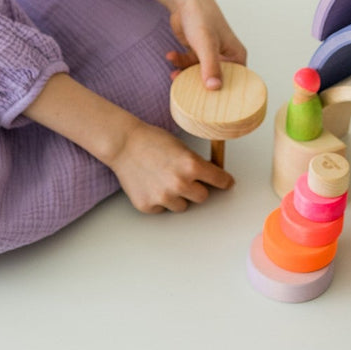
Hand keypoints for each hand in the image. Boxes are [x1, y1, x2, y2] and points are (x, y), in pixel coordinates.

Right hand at [107, 118, 233, 212]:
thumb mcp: (181, 147)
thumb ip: (196, 163)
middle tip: (185, 178)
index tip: (227, 183)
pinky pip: (163, 209)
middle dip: (197, 188)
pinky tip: (151, 184)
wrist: (123, 144)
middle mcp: (180, 183)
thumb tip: (210, 176)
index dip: (224, 181)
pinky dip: (159, 200)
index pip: (219, 180)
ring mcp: (164, 197)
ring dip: (178, 196)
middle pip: (202, 197)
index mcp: (191, 165)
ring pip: (182, 206)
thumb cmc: (151, 140)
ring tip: (163, 179)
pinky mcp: (149, 206)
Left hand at [124, 0, 247, 89]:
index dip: (225, 94)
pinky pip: (188, 65)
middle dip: (200, 88)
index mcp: (236, 56)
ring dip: (185, 75)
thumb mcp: (206, 44)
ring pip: (199, 75)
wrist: (184, 0)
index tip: (211, 106)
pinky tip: (170, 56)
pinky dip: (179, 63)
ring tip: (174, 75)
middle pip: (216, 81)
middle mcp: (226, 57)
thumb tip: (214, 88)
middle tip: (187, 95)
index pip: (236, 82)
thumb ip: (210, 66)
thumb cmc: (201, 16)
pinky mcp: (197, 53)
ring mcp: (210, 56)